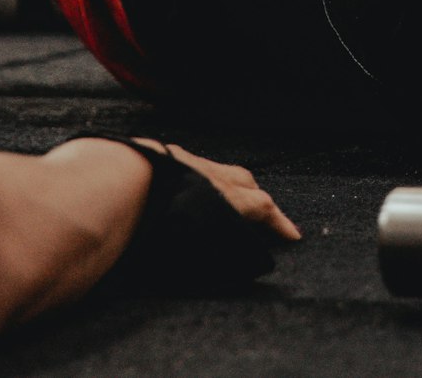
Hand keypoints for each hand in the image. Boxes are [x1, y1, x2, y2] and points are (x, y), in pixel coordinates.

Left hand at [131, 140, 300, 241]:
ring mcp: (190, 163)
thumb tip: (236, 263)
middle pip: (245, 182)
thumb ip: (217, 253)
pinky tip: (189, 187)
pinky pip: (193, 167)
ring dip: (228, 186)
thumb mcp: (194, 246)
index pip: (262, 208)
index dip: (280, 223)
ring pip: (219, 171)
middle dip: (258, 198)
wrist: (127, 176)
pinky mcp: (168, 158)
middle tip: (263, 216)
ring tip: (227, 201)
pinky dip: (199, 178)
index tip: (293, 235)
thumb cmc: (159, 217)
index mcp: (225, 197)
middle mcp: (212, 176)